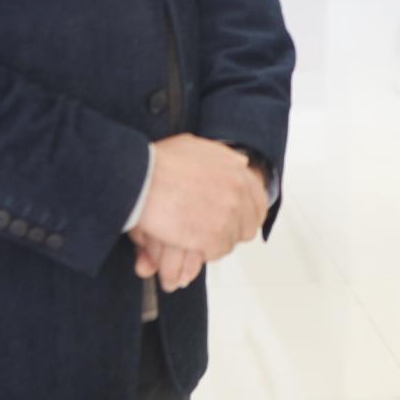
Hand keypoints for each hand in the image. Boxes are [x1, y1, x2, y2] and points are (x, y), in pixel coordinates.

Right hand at [131, 135, 267, 284]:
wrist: (141, 180)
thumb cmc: (161, 163)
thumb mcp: (196, 147)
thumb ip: (222, 157)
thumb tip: (241, 162)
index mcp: (237, 170)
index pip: (258, 203)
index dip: (246, 216)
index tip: (235, 222)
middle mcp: (238, 192)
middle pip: (247, 227)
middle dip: (230, 231)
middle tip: (208, 232)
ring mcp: (227, 215)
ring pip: (230, 242)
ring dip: (213, 242)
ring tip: (192, 235)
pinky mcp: (213, 236)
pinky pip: (216, 252)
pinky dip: (202, 252)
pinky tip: (187, 242)